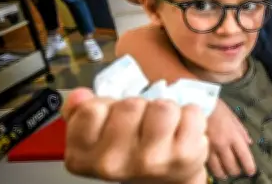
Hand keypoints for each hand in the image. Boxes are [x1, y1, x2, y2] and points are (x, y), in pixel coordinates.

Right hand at [63, 88, 208, 183]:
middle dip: (140, 107)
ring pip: (162, 107)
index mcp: (84, 155)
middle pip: (130, 105)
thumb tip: (80, 95)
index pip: (90, 110)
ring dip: (166, 109)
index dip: (106, 106)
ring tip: (163, 126)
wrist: (165, 180)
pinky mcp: (183, 155)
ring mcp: (150, 161)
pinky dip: (190, 115)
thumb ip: (80, 111)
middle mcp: (113, 163)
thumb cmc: (130, 151)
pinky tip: (181, 131)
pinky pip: (191, 112)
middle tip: (142, 124)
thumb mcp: (97, 134)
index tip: (113, 118)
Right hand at [206, 100, 255, 179]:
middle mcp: (223, 144)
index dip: (249, 166)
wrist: (196, 103)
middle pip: (232, 166)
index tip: (251, 171)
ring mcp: (210, 148)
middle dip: (236, 171)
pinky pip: (206, 165)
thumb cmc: (216, 108)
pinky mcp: (198, 149)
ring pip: (219, 169)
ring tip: (225, 174)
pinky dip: (212, 169)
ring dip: (224, 173)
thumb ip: (242, 131)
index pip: (244, 156)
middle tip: (237, 171)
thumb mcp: (233, 117)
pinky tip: (213, 169)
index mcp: (234, 135)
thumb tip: (249, 143)